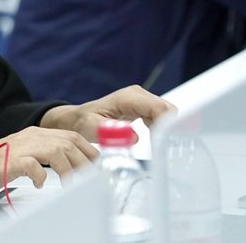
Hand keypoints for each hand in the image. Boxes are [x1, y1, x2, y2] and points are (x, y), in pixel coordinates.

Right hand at [0, 126, 95, 197]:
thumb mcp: (25, 158)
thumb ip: (45, 158)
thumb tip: (73, 168)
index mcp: (35, 133)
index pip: (70, 136)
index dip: (88, 149)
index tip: (99, 165)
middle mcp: (29, 136)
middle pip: (67, 142)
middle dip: (84, 160)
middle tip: (92, 179)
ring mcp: (19, 147)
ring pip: (55, 151)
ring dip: (68, 170)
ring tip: (70, 185)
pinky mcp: (8, 161)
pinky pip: (32, 166)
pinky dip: (41, 176)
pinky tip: (40, 185)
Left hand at [39, 85, 175, 142]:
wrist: (78, 118)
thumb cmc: (83, 122)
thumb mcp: (91, 127)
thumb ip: (110, 131)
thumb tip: (133, 136)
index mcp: (128, 98)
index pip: (159, 109)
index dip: (165, 128)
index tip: (161, 146)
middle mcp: (138, 95)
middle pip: (167, 110)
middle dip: (168, 130)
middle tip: (160, 150)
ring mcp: (141, 99)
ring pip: (167, 114)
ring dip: (165, 130)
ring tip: (155, 147)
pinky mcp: (143, 106)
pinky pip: (161, 117)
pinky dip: (160, 129)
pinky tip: (152, 141)